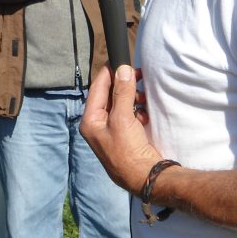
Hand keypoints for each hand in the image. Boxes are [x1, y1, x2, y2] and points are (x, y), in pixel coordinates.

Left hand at [80, 64, 160, 192]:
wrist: (146, 178)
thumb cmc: (128, 151)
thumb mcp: (123, 119)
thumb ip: (122, 93)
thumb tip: (123, 70)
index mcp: (90, 121)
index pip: (97, 89)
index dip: (107, 73)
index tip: (117, 59)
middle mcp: (98, 126)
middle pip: (109, 96)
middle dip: (123, 85)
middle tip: (137, 74)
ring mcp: (112, 132)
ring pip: (121, 105)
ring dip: (132, 98)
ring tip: (143, 97)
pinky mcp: (125, 137)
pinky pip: (129, 116)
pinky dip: (137, 111)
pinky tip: (145, 114)